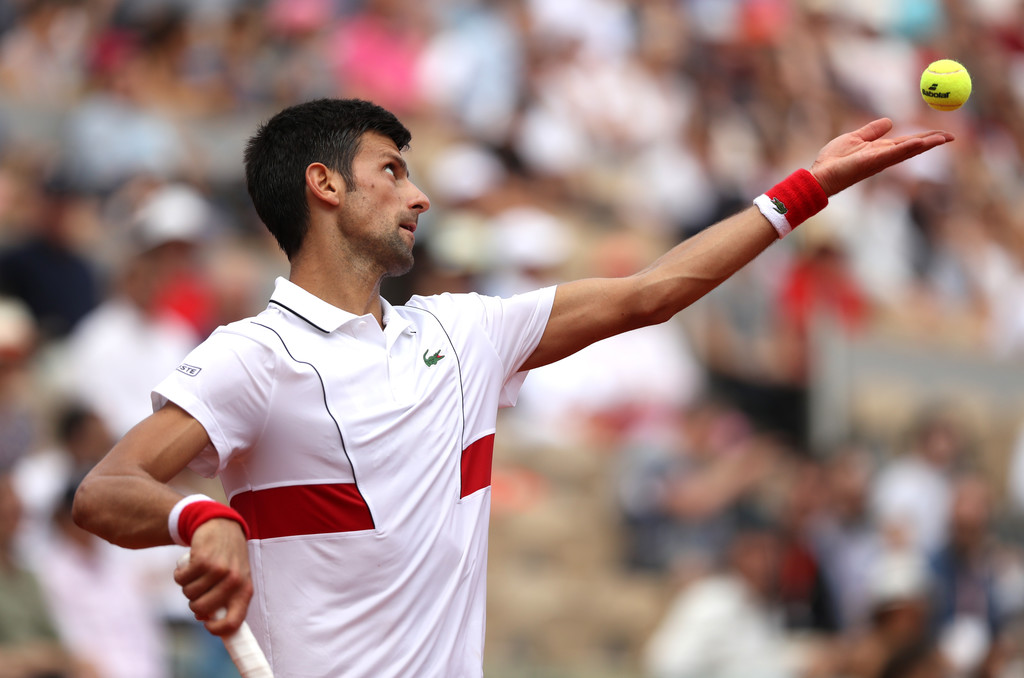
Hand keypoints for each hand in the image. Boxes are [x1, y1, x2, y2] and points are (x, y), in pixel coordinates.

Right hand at [174, 517, 252, 635]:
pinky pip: (181, 579)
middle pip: (201, 609)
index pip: (234, 622)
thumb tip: (202, 617)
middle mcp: (234, 581)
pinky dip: (179, 574)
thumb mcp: (233, 579)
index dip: (217, 629)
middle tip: (198, 589)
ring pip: (189, 594)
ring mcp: (219, 570)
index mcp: (245, 590)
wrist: (223, 526)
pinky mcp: (203, 559)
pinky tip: (187, 565)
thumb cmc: (228, 559)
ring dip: (187, 585)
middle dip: (194, 602)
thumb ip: (222, 600)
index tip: (206, 623)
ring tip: (196, 573)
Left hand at [809, 118, 953, 195]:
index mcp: (881, 150)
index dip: (926, 137)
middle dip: (932, 142)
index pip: (908, 142)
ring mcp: (879, 160)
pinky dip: (906, 148)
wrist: (820, 174)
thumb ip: (872, 131)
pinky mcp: (871, 162)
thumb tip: (890, 121)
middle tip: (952, 136)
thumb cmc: (834, 160)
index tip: (943, 134)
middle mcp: (884, 156)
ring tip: (943, 138)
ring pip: (907, 151)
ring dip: (926, 144)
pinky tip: (919, 142)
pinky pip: (892, 154)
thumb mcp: (855, 138)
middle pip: (913, 147)